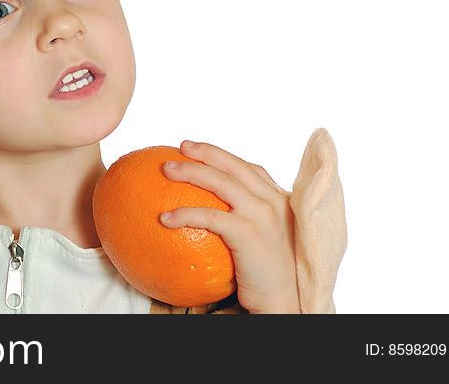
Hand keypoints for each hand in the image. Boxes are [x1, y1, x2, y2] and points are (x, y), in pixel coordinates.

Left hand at [160, 140, 299, 313]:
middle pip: (233, 166)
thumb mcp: (263, 240)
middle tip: (179, 147)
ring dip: (191, 171)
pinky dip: (185, 213)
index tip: (196, 149)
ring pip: (221, 182)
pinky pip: (210, 217)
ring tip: (166, 169)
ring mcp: (263, 215)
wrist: (283, 301)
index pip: (249, 168)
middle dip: (204, 152)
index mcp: (279, 200)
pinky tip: (165, 218)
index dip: (221, 155)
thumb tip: (207, 213)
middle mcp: (274, 201)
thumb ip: (245, 221)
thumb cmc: (268, 275)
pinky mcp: (249, 233)